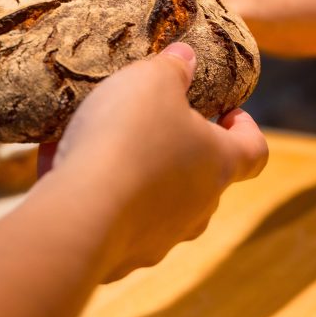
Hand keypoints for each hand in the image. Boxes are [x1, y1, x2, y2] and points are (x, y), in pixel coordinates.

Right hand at [39, 43, 267, 280]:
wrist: (80, 213)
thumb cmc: (128, 138)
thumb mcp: (152, 80)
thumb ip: (173, 67)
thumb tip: (186, 58)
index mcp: (219, 163)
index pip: (255, 150)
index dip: (245, 128)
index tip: (226, 111)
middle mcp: (198, 208)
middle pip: (204, 180)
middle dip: (182, 152)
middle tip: (153, 125)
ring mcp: (161, 239)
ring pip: (157, 206)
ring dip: (135, 177)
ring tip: (96, 147)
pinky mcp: (121, 258)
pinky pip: (112, 221)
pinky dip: (95, 196)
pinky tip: (60, 170)